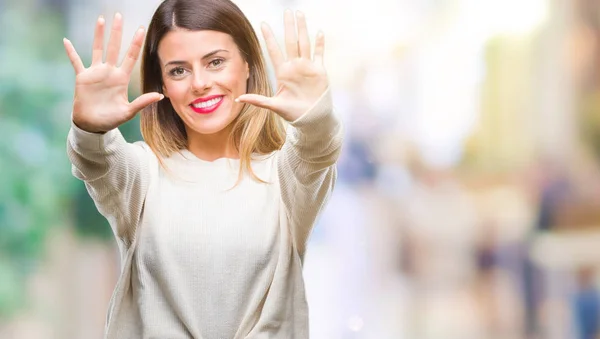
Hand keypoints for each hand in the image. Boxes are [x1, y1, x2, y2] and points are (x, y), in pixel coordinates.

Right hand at [63, 13, 162, 132]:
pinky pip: (76, 62)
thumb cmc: (111, 119)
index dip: (135, 43)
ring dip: (98, 35)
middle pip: (114, 47)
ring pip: (97, 49)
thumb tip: (160, 95)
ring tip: (101, 20)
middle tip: (119, 15)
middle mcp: (110, 72)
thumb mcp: (128, 112)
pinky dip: (71, 52)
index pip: (130, 57)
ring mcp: (96, 73)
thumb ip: (143, 102)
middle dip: (117, 32)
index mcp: (121, 78)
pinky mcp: (83, 78)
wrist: (93, 126)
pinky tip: (66, 41)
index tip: (141, 29)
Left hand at [236, 10, 328, 121]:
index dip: (269, 38)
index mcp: (283, 72)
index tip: (263, 24)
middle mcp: (294, 66)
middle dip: (288, 26)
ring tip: (300, 14)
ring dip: (303, 29)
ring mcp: (307, 67)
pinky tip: (319, 32)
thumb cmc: (293, 113)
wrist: (311, 119)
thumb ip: (258, 100)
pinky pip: (319, 54)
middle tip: (287, 11)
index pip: (274, 51)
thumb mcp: (274, 106)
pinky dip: (320, 43)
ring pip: (304, 43)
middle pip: (290, 42)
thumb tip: (238, 99)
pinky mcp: (319, 71)